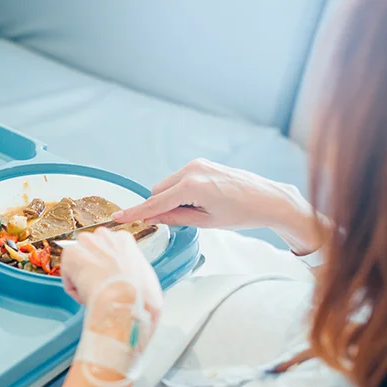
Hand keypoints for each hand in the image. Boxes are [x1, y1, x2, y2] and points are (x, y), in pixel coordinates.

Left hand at [61, 228, 161, 323]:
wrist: (124, 302)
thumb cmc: (139, 295)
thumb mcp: (147, 278)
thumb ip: (136, 273)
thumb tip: (135, 283)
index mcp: (124, 239)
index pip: (109, 249)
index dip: (108, 267)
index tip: (109, 279)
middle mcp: (104, 235)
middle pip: (92, 252)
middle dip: (93, 268)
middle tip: (99, 286)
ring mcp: (86, 242)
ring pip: (79, 263)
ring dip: (83, 279)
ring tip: (94, 294)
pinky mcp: (70, 254)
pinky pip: (68, 275)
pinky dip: (74, 289)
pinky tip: (86, 296)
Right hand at [112, 159, 322, 254]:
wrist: (268, 198)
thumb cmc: (242, 213)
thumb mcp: (206, 222)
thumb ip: (176, 218)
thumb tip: (153, 218)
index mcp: (191, 187)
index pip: (155, 203)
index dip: (136, 212)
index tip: (118, 218)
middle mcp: (191, 170)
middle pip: (158, 191)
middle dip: (160, 207)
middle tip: (180, 221)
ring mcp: (197, 164)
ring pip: (167, 185)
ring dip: (171, 199)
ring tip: (199, 210)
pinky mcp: (202, 163)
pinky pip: (180, 179)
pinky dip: (181, 192)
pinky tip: (201, 201)